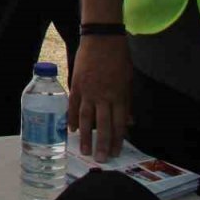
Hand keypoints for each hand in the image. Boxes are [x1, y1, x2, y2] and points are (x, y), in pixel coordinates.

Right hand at [68, 35, 132, 161]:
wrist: (101, 39)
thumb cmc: (119, 58)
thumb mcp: (128, 81)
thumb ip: (127, 102)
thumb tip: (128, 122)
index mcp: (119, 97)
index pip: (119, 124)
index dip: (117, 140)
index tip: (116, 153)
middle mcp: (103, 97)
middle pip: (103, 125)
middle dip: (102, 144)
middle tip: (101, 159)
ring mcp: (88, 91)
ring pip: (86, 118)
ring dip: (85, 136)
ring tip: (84, 150)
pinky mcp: (76, 85)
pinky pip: (73, 105)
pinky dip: (71, 118)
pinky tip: (71, 129)